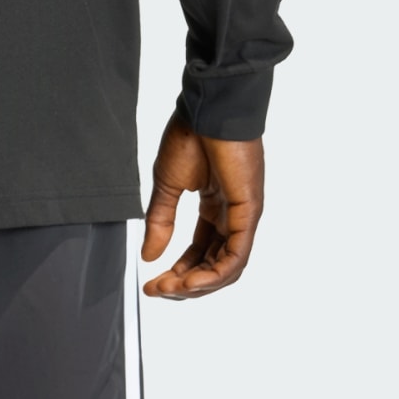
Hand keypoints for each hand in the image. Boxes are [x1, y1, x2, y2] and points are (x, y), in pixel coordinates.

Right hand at [141, 108, 263, 299]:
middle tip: (159, 290)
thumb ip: (160, 220)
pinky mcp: (249, 212)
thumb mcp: (167, 184)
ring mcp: (243, 215)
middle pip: (214, 264)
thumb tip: (149, 256)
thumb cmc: (191, 134)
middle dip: (185, 282)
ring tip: (171, 288)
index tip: (153, 283)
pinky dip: (214, 274)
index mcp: (214, 205)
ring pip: (227, 267)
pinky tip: (190, 282)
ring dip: (198, 285)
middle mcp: (231, 214)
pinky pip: (236, 255)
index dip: (177, 270)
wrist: (207, 108)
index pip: (200, 250)